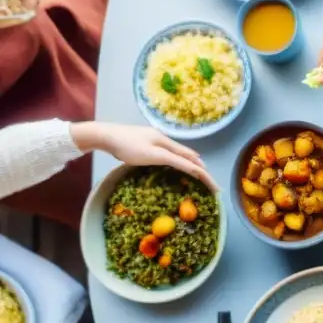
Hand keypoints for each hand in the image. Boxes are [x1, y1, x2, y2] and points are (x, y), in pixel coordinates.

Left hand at [72, 122, 217, 190]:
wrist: (106, 135)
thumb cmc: (127, 147)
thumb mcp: (152, 156)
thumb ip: (174, 160)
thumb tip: (195, 163)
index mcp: (168, 144)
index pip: (192, 161)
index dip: (204, 174)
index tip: (214, 187)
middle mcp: (165, 140)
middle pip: (189, 155)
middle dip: (201, 168)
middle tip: (210, 182)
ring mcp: (156, 140)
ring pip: (180, 153)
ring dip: (191, 164)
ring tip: (199, 175)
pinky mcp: (148, 142)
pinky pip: (171, 153)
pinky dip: (180, 160)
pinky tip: (176, 164)